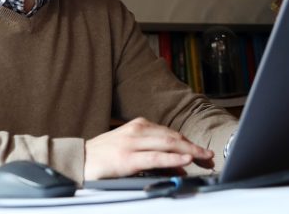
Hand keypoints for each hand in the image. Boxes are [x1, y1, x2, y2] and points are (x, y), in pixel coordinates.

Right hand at [83, 117, 214, 179]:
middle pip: (173, 137)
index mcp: (137, 125)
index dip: (189, 142)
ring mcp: (132, 144)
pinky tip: (186, 159)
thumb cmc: (103, 155)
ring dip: (189, 150)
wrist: (78, 160)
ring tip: (204, 157)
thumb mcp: (129, 148)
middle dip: (194, 146)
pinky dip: (173, 158)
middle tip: (210, 156)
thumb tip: (177, 163)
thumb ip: (151, 152)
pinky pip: (156, 157)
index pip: (169, 133)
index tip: (203, 151)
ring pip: (168, 144)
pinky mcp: (128, 158)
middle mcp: (136, 131)